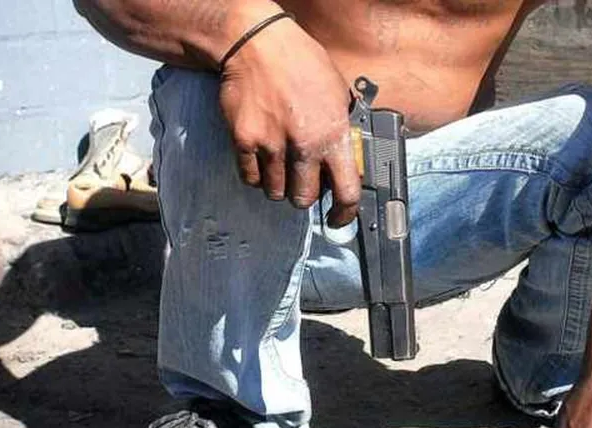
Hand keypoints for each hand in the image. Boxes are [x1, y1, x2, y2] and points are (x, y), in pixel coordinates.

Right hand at [218, 14, 359, 225]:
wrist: (258, 45)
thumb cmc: (301, 63)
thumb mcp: (338, 94)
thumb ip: (343, 130)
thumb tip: (348, 162)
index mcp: (333, 134)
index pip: (347, 191)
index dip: (344, 214)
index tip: (339, 219)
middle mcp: (304, 145)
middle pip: (303, 199)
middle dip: (303, 195)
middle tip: (301, 180)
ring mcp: (271, 145)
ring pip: (275, 192)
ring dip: (278, 184)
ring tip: (280, 162)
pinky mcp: (244, 141)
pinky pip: (250, 178)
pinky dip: (256, 173)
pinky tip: (261, 154)